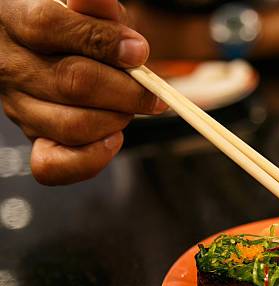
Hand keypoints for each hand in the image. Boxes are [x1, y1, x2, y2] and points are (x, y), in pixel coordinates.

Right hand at [0, 0, 166, 184]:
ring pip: (72, 125)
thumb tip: (120, 26)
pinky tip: (113, 139)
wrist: (41, 52)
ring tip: (130, 109)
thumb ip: (97, 10)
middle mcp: (11, 66)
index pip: (50, 26)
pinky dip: (91, 159)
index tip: (140, 52)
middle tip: (153, 93)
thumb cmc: (69, 29)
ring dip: (116, 120)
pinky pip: (52, 166)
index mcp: (16, 20)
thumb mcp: (79, 8)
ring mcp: (19, 106)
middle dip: (127, 91)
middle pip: (73, 82)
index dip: (102, 41)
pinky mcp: (32, 137)